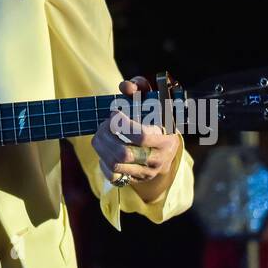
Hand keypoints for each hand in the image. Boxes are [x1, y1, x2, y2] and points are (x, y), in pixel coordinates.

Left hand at [91, 75, 181, 200]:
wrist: (166, 147)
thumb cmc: (156, 117)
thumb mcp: (153, 99)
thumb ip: (140, 87)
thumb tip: (125, 86)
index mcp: (166, 138)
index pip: (141, 136)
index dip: (121, 124)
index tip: (114, 113)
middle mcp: (158, 159)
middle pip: (124, 154)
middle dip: (107, 136)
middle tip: (104, 124)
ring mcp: (146, 172)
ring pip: (115, 165)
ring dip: (102, 147)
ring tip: (101, 133)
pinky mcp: (135, 180)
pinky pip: (112, 176)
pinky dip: (103, 161)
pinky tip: (106, 148)